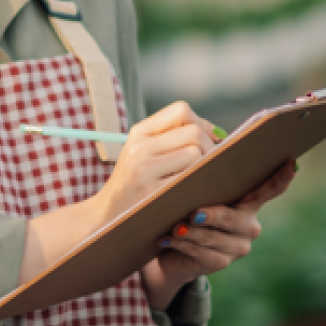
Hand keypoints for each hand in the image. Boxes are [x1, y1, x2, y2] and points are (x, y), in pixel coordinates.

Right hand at [97, 101, 218, 220]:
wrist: (108, 215)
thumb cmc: (135, 183)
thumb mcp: (142, 152)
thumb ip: (172, 137)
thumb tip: (218, 132)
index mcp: (139, 133)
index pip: (181, 110)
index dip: (201, 122)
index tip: (207, 139)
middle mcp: (139, 147)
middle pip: (194, 132)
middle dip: (210, 146)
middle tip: (210, 162)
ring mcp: (145, 170)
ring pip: (195, 154)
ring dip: (204, 166)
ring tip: (199, 177)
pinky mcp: (153, 192)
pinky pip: (190, 178)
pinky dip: (199, 182)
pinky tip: (195, 189)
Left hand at [147, 159, 298, 288]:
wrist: (176, 252)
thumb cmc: (190, 212)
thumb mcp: (200, 195)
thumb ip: (208, 180)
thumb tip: (203, 154)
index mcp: (249, 202)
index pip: (270, 189)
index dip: (281, 177)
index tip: (290, 162)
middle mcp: (250, 225)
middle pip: (231, 218)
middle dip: (211, 216)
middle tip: (193, 214)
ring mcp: (238, 246)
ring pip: (212, 237)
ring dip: (189, 232)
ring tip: (173, 227)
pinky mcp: (221, 262)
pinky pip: (201, 253)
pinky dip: (182, 245)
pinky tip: (167, 239)